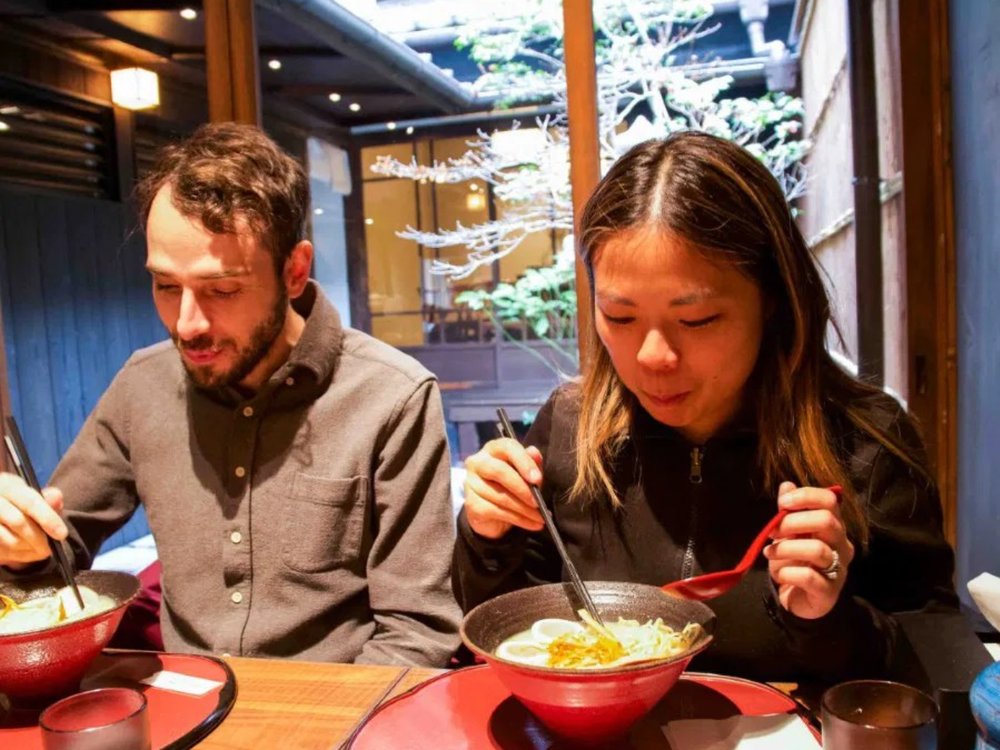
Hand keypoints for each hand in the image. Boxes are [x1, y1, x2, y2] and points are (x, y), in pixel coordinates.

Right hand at [0, 472, 66, 567]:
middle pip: (18, 522)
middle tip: (49, 549)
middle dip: (38, 538)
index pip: (30, 502)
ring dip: (28, 550)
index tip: (62, 534)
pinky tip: (26, 553)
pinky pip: (2, 552)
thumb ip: (47, 500)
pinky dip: (17, 556)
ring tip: (39, 551)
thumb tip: (57, 497)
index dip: (48, 519)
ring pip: (9, 540)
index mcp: (7, 484)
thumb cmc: (19, 505)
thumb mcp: (32, 498)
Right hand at [463, 438, 545, 539]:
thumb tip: (534, 452)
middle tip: (539, 502)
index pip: (507, 447)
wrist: (493, 514)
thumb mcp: (525, 473)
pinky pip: (497, 512)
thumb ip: (531, 463)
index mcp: (493, 449)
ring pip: (501, 496)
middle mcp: (477, 462)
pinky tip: (532, 523)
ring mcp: (471, 483)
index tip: (537, 479)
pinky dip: (519, 520)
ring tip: (540, 517)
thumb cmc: (511, 486)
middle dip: (523, 488)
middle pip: (500, 471)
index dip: (523, 462)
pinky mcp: (471, 504)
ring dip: (525, 509)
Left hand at [764, 481, 854, 618]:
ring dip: (786, 548)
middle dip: (793, 522)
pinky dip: (788, 573)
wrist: (798, 598)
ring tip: (770, 552)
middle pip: (826, 521)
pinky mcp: (828, 592)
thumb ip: (789, 510)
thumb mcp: (789, 533)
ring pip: (818, 550)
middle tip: (773, 532)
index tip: (782, 503)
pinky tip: (779, 574)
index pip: (830, 500)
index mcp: (833, 527)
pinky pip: (809, 578)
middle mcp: (841, 546)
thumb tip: (787, 486)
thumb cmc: (795, 561)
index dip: (806, 496)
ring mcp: (838, 570)